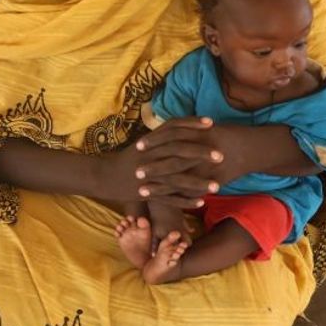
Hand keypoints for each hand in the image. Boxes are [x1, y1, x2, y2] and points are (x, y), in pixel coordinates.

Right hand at [97, 118, 220, 207]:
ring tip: (217, 186)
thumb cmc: (127, 159)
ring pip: (176, 178)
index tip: (211, 122)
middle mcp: (150, 156)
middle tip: (221, 156)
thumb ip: (162, 137)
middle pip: (178, 151)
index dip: (192, 124)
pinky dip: (184, 201)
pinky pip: (168, 198)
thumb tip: (182, 128)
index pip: (173, 128)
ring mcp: (148, 175)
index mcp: (150, 142)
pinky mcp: (146, 192)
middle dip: (200, 154)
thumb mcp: (143, 143)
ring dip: (198, 183)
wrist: (103, 175)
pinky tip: (201, 203)